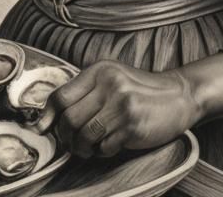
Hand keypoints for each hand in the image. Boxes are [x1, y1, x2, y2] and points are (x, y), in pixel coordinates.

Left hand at [35, 61, 199, 158]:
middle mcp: (109, 84)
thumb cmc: (140, 91)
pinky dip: (103, 152)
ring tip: (91, 147)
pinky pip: (104, 147)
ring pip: (83, 136)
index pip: (60, 96)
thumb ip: (84, 93)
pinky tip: (111, 144)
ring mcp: (121, 104)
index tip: (44, 130)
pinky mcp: (132, 125)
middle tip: (74, 143)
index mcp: (100, 70)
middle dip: (67, 138)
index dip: (48, 117)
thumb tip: (47, 119)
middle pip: (69, 119)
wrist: (178, 96)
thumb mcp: (112, 80)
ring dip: (83, 148)